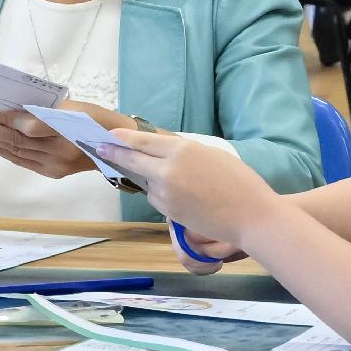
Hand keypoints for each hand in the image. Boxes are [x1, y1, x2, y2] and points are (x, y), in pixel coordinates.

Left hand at [0, 104, 123, 181]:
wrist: (113, 146)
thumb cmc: (93, 119)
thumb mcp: (73, 106)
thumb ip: (44, 110)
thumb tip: (13, 112)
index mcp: (67, 129)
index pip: (33, 127)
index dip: (11, 120)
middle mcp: (59, 151)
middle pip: (19, 140)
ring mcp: (54, 164)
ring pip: (18, 152)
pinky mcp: (52, 172)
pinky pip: (24, 162)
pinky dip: (6, 153)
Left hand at [93, 127, 270, 257]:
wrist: (250, 215)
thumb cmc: (240, 182)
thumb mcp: (212, 155)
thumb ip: (185, 152)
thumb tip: (165, 153)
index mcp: (182, 149)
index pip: (143, 141)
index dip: (123, 138)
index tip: (109, 134)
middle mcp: (168, 169)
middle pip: (133, 159)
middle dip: (115, 153)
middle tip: (100, 147)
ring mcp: (166, 192)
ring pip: (148, 182)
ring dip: (151, 180)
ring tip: (182, 184)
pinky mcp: (168, 211)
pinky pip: (158, 199)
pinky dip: (163, 195)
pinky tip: (185, 198)